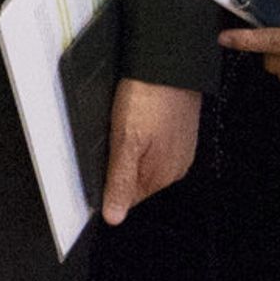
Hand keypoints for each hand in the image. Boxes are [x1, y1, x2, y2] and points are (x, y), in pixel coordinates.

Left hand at [101, 79, 199, 225]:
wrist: (170, 62)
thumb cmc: (149, 98)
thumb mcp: (126, 143)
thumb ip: (120, 182)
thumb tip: (114, 217)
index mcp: (162, 175)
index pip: (128, 199)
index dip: (108, 182)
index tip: (100, 160)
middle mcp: (175, 166)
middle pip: (135, 179)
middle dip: (118, 163)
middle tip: (111, 137)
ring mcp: (179, 148)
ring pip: (143, 159)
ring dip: (129, 147)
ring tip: (124, 122)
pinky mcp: (179, 130)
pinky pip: (153, 142)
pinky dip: (140, 133)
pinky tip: (136, 116)